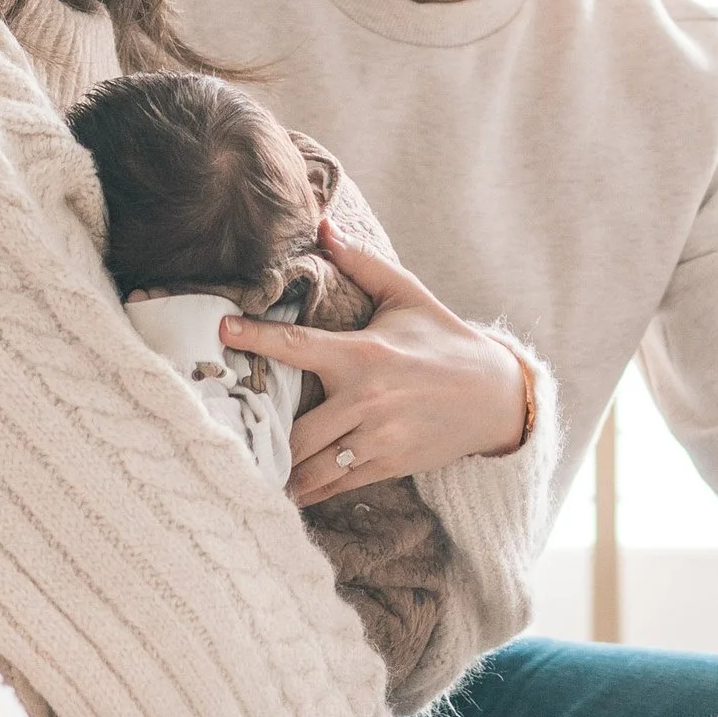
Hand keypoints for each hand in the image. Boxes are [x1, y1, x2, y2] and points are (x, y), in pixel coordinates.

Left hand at [231, 225, 529, 507]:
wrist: (495, 397)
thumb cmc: (445, 341)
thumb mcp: (408, 297)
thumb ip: (363, 263)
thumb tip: (324, 225)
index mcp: (364, 353)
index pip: (298, 345)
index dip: (256, 336)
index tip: (222, 328)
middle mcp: (367, 398)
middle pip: (294, 428)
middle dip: (261, 434)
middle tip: (225, 430)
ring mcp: (378, 437)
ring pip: (311, 466)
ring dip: (279, 471)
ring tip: (250, 468)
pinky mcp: (388, 464)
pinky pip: (335, 485)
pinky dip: (308, 491)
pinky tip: (287, 491)